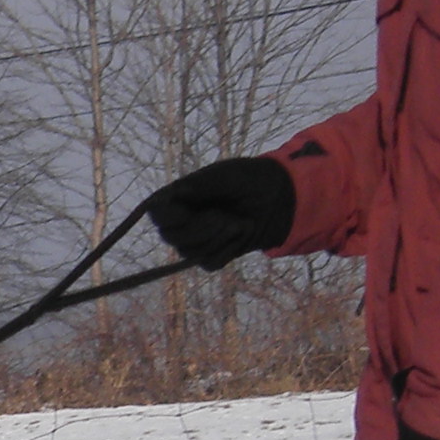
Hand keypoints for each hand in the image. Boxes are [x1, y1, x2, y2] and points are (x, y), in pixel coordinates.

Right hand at [144, 157, 293, 269]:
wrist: (282, 198)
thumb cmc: (251, 180)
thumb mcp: (225, 176)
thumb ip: (198, 185)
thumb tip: (172, 194)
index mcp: (181, 198)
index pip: (157, 213)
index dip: (167, 216)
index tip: (186, 212)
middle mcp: (184, 221)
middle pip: (170, 236)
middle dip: (197, 229)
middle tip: (223, 217)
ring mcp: (198, 241)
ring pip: (189, 252)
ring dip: (216, 238)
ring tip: (238, 223)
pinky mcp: (214, 256)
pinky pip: (209, 262)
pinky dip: (227, 250)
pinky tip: (242, 235)